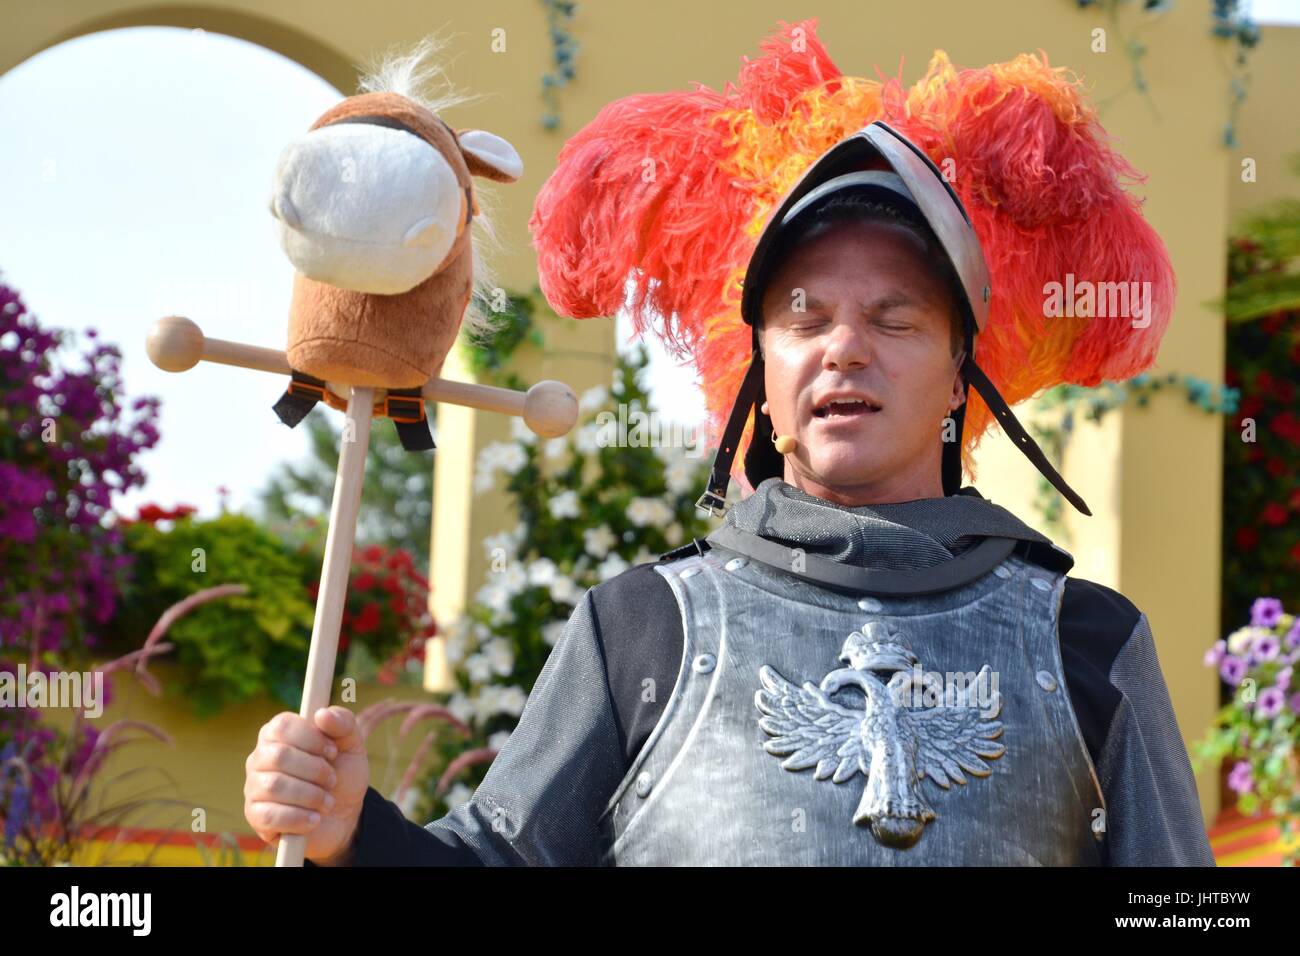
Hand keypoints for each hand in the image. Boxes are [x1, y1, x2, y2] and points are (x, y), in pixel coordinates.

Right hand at [243, 706, 368, 863]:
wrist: (344, 815)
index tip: (333, 752)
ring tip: (327, 802)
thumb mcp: (352, 744)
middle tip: (332, 780)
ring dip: (311, 795)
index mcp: (278, 733)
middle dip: (315, 770)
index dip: (311, 739)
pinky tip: (314, 819)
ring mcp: (254, 787)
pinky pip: (270, 815)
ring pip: (275, 786)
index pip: (281, 726)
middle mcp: (260, 757)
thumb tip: (322, 714)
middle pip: (279, 756)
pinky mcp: (255, 816)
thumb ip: (343, 722)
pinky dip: (300, 818)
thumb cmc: (343, 773)